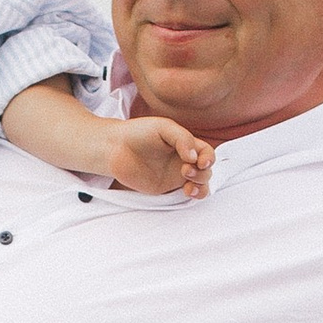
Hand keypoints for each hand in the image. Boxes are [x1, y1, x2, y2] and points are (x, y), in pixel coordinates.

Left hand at [100, 113, 215, 200]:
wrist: (115, 149)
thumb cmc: (138, 133)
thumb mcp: (163, 127)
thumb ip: (183, 138)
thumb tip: (195, 156)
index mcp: (186, 144)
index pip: (206, 152)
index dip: (208, 158)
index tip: (200, 162)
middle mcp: (183, 160)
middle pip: (206, 170)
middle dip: (202, 173)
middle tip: (185, 170)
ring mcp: (176, 175)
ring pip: (201, 183)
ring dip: (201, 185)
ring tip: (188, 185)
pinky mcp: (166, 188)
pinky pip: (187, 194)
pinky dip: (194, 195)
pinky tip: (188, 192)